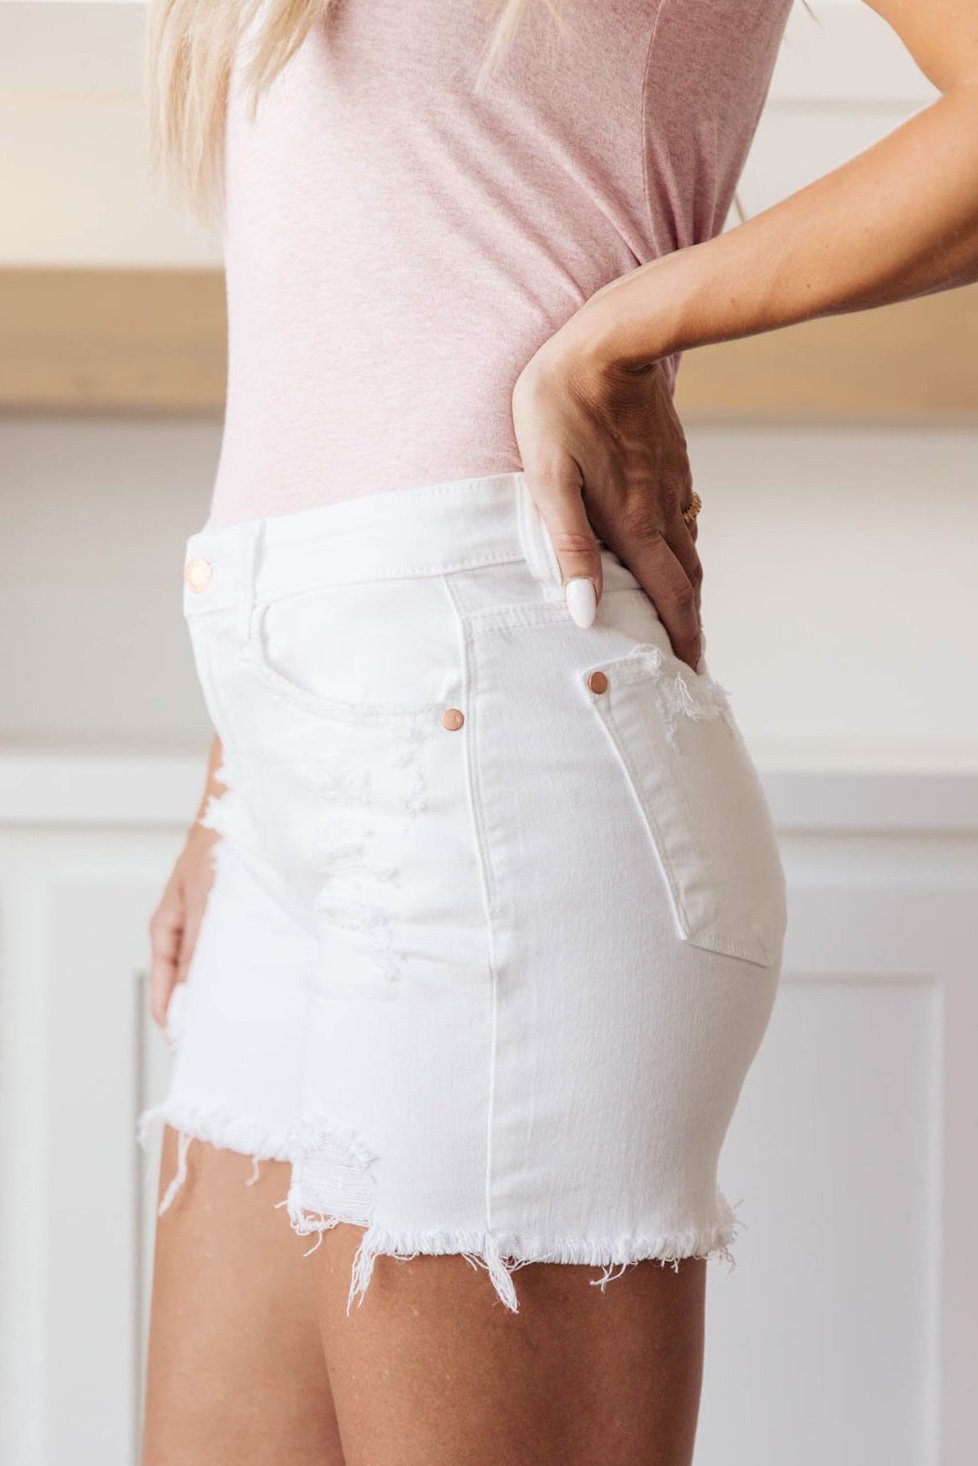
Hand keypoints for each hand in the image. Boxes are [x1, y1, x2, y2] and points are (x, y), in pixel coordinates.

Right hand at [148, 821, 218, 1033]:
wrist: (230, 815)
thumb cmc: (212, 851)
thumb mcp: (203, 899)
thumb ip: (199, 941)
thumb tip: (195, 985)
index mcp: (165, 929)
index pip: (163, 985)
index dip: (171, 1017)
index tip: (184, 1044)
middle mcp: (181, 932)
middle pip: (182, 983)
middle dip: (195, 1011)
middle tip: (214, 1042)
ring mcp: (200, 927)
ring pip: (203, 970)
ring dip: (215, 992)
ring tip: (234, 1020)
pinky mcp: (221, 920)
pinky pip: (221, 953)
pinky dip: (229, 971)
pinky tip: (249, 983)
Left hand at [512, 329, 702, 670]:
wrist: (610, 337)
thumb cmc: (562, 404)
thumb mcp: (549, 478)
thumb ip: (569, 547)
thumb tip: (584, 613)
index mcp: (634, 522)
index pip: (670, 598)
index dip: (681, 641)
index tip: (690, 675)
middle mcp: (663, 509)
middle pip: (687, 581)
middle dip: (689, 625)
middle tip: (688, 660)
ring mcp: (672, 483)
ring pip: (687, 550)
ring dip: (686, 590)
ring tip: (677, 618)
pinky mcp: (671, 461)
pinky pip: (680, 518)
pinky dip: (678, 551)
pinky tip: (663, 553)